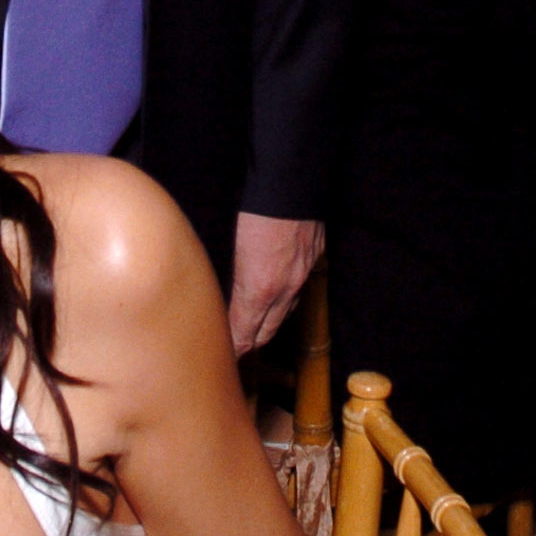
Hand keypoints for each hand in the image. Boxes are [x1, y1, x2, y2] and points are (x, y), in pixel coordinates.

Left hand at [227, 211, 323, 354]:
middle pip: (266, 331)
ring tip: (253, 332)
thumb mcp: (233, 246)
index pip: (245, 332)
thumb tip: (221, 292)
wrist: (292, 180)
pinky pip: (297, 292)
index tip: (223, 355)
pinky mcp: (314, 259)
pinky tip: (277, 299)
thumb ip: (229, 276)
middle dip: (250, 344)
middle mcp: (284, 288)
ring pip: (284, 313)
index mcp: (259, 287)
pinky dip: (284, 303)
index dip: (234, 347)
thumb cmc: (256, 207)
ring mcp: (302, 274)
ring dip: (267, 325)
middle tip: (235, 353)